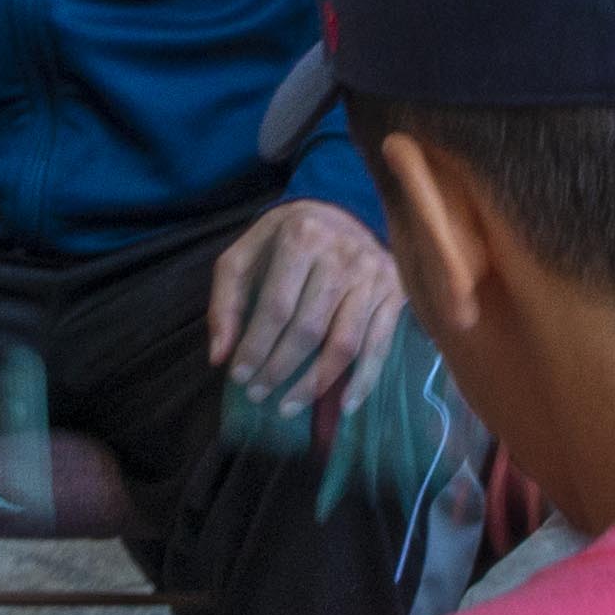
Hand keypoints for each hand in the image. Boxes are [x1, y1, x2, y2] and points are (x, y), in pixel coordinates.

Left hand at [205, 195, 406, 424]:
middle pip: (308, 330)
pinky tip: (343, 406)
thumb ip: (226, 301)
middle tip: (258, 394)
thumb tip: (219, 356)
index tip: (238, 377)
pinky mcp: (394, 293)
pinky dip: (363, 381)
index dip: (256, 348)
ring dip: (314, 384)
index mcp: (301, 239)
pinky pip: (379, 346)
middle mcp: (342, 256)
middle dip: (279, 369)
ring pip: (344, 344)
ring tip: (287, 406)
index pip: (276, 308)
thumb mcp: (246, 255)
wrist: (344, 208)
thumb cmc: (286, 238)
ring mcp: (372, 276)